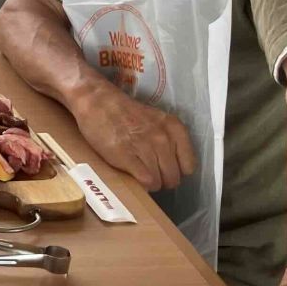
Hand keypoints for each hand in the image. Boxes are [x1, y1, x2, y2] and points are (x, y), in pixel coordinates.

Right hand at [74, 80, 197, 191]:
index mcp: (174, 128)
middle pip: (173, 177)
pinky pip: (145, 181)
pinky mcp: (126, 157)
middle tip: (151, 175)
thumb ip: (168, 139)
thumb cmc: (125, 112)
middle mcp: (163, 139)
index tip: (166, 169)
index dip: (177, 171)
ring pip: (159, 182)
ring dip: (150, 183)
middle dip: (163, 180)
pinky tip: (133, 176)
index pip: (189, 166)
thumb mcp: (156, 119)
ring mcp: (145, 148)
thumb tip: (172, 165)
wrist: (97, 101)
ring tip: (140, 174)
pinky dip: (141, 184)